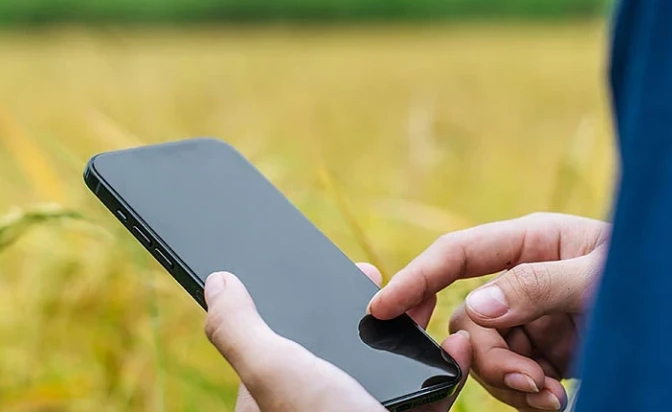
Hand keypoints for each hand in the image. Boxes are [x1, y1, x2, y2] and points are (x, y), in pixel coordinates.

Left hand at [204, 263, 471, 411]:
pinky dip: (445, 369)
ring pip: (391, 367)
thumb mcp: (271, 372)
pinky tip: (454, 347)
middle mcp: (320, 407)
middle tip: (389, 285)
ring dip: (413, 333)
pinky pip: (429, 393)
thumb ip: (239, 328)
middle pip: (345, 347)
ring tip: (427, 300)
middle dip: (372, 311)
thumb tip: (217, 282)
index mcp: (275, 397)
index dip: (306, 304)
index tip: (332, 272)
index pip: (284, 338)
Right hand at [369, 213, 609, 410]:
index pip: (457, 256)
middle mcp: (522, 280)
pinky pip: (513, 379)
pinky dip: (528, 396)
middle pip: (468, 321)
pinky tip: (558, 400)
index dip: (415, 279)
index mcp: (529, 242)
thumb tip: (476, 309)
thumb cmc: (653, 271)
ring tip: (552, 397)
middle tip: (530, 384)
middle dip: (489, 359)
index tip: (379, 310)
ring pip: (486, 356)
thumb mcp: (598, 275)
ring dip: (512, 385)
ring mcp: (533, 320)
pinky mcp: (546, 353)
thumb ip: (535, 286)